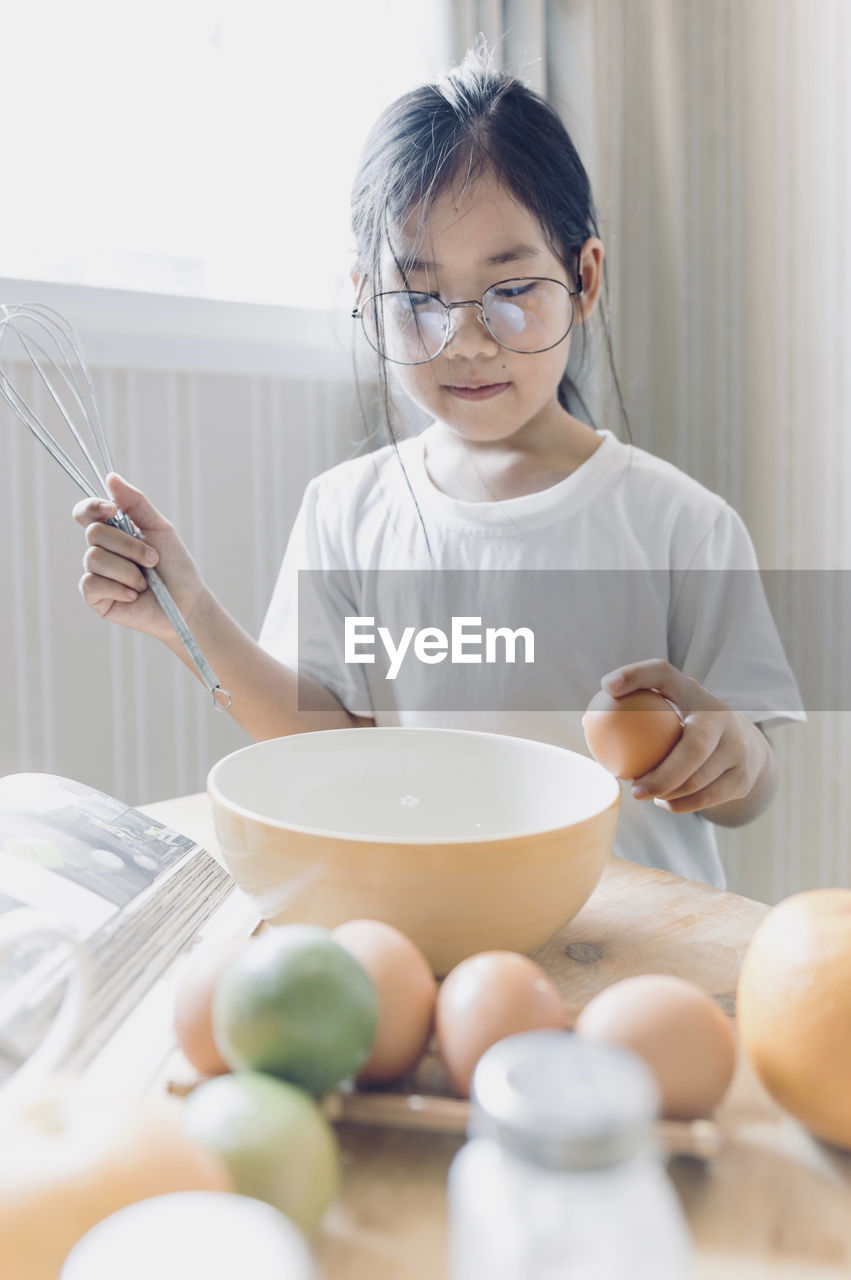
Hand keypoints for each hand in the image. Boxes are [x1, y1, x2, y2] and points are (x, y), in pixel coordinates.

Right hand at [73, 474, 205, 642]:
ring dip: (128, 570)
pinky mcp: (95, 598)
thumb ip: (136, 503)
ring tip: (145, 582)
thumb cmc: (175, 566)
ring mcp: (95, 575)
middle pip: (94, 533)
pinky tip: (133, 595)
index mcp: (113, 532)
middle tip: (153, 559)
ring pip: (94, 559)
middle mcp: (100, 551)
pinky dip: (118, 588)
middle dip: (129, 546)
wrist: (186, 603)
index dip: (92, 507)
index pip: (85, 513)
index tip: (113, 510)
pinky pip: (91, 584)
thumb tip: (111, 477)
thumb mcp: (160, 529)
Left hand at [600, 659, 771, 815]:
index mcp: (693, 693)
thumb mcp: (668, 713)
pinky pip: (707, 797)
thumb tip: (587, 722)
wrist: (745, 750)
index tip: (607, 687)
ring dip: (668, 792)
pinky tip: (665, 802)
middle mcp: (721, 716)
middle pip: (693, 747)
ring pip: (699, 779)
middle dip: (662, 774)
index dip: (636, 675)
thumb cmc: (685, 729)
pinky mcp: (743, 776)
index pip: (663, 674)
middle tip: (634, 789)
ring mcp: (738, 747)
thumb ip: (634, 712)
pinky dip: (682, 804)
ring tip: (645, 793)